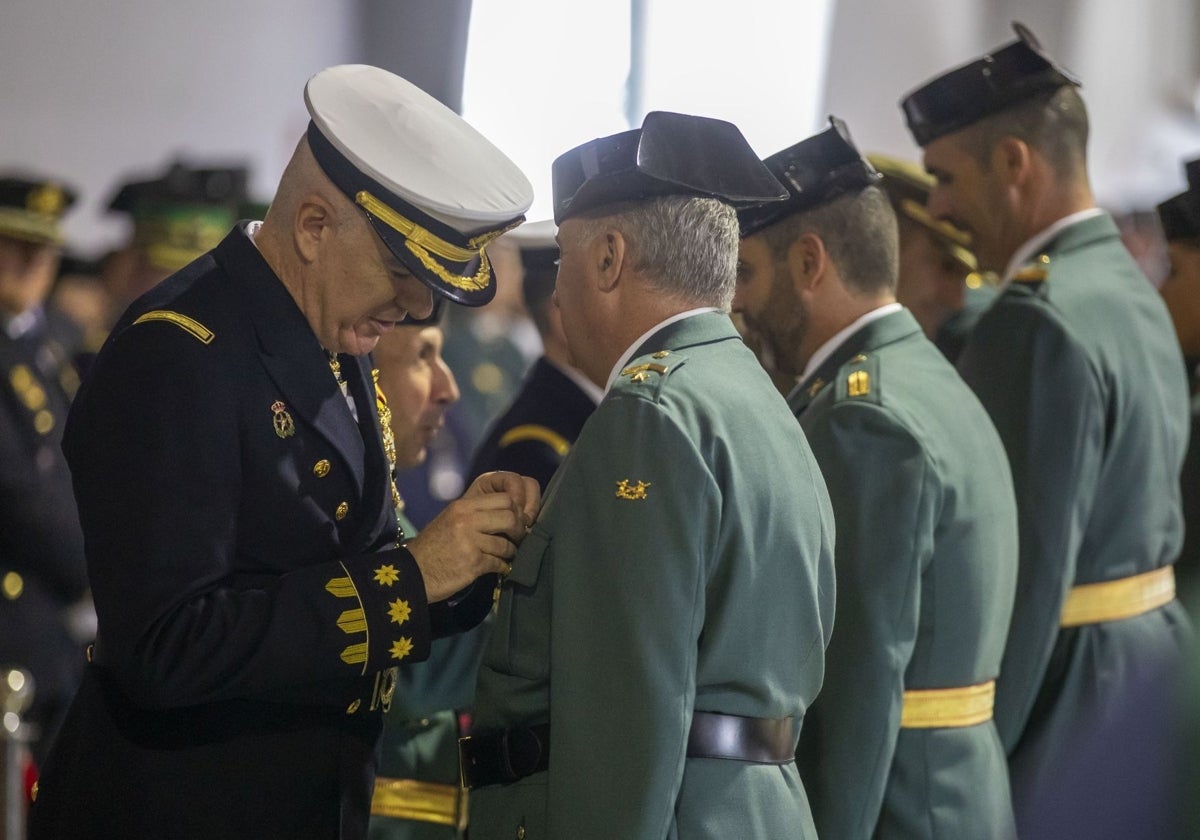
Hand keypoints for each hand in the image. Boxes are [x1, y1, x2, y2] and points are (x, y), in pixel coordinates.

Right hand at [407, 472, 540, 602]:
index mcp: (462, 506)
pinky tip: (500, 568)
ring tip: (506, 556)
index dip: (515, 510)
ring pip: (506, 544)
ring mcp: (470, 542)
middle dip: (518, 530)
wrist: (412, 573)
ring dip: (510, 552)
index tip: (514, 522)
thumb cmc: (432, 547)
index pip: (504, 498)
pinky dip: (502, 567)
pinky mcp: (472, 564)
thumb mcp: (450, 520)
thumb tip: (509, 514)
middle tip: (516, 539)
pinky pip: (498, 563)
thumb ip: (475, 514)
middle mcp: (466, 520)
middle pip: (510, 518)